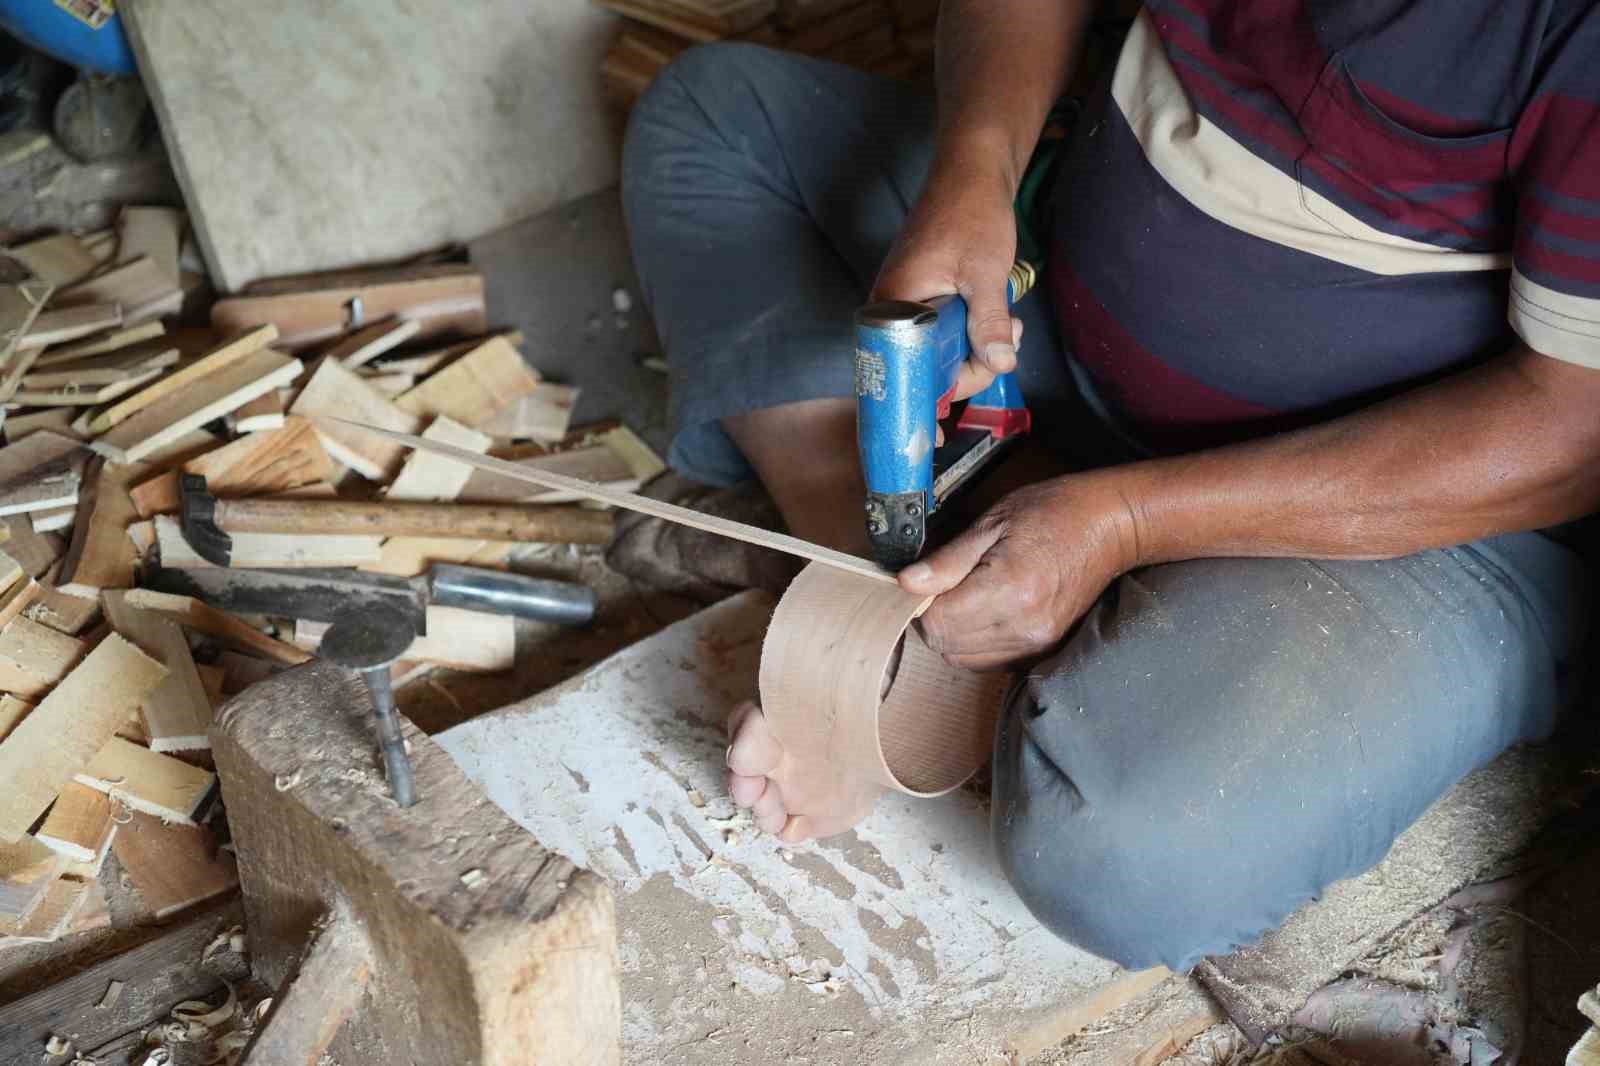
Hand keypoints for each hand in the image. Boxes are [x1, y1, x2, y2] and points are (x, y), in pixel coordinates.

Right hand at [873, 145, 1022, 402]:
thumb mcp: (985, 271)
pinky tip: (1002, 319)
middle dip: (968, 370)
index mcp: (893, 304)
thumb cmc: (971, 213)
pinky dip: (975, 335)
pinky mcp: (928, 300)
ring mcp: (910, 305)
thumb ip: (989, 320)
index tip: (934, 440)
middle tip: (1005, 351)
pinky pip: (947, 335)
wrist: (973, 171)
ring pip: (942, 354)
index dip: (918, 407)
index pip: (899, 372)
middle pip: (924, 369)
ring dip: (978, 351)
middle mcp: (893, 310)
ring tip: (1011, 325)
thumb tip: (1000, 362)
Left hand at [898, 474, 1141, 670]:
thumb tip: (906, 583)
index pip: (936, 622)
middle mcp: (1023, 625)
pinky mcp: (1044, 649)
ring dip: (953, 633)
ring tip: (966, 597)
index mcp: (1009, 588)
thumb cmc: (1054, 513)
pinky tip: (985, 612)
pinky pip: (990, 661)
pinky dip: (976, 643)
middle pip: (946, 645)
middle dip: (934, 618)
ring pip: (964, 658)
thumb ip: (949, 559)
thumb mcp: (994, 522)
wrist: (1111, 527)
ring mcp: (1036, 641)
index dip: (921, 602)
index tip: (926, 581)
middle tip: (944, 586)